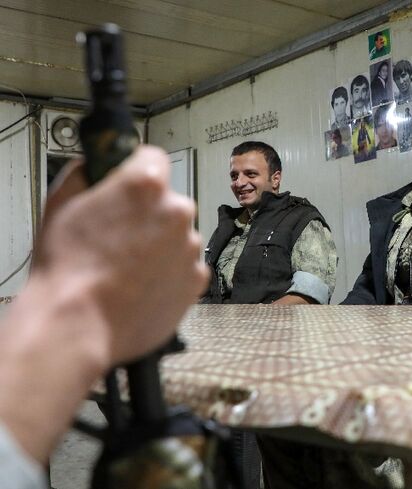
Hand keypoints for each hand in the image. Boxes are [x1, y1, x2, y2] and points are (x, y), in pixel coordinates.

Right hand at [34, 145, 208, 364]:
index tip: (127, 182)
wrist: (79, 323)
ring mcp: (190, 247)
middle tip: (118, 236)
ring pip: (177, 236)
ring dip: (159, 245)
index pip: (152, 157)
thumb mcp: (61, 202)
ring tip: (125, 267)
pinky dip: (169, 273)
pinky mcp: (198, 279)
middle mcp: (177, 211)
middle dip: (148, 213)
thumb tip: (96, 163)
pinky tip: (140, 284)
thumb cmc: (67, 268)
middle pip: (168, 201)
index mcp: (145, 185)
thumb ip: (87, 172)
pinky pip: (185, 266)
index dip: (135, 169)